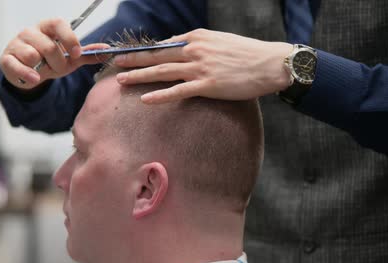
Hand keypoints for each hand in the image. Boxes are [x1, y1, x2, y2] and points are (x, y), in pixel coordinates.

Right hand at [0, 18, 109, 89]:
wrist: (28, 75)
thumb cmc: (49, 62)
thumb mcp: (69, 59)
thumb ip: (86, 54)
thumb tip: (108, 50)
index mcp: (47, 27)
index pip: (58, 23)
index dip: (69, 38)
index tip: (77, 54)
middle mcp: (30, 32)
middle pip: (48, 46)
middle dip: (58, 62)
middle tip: (59, 68)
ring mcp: (17, 44)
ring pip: (32, 55)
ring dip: (43, 68)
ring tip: (43, 71)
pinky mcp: (7, 59)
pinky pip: (17, 65)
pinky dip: (28, 74)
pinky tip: (35, 78)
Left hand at [113, 29, 292, 103]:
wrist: (271, 63)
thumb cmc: (247, 54)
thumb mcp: (219, 42)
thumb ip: (198, 45)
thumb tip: (180, 50)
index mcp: (197, 37)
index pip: (165, 44)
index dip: (145, 50)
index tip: (130, 54)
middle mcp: (195, 50)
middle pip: (158, 55)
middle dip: (134, 59)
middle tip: (116, 63)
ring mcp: (200, 67)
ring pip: (163, 71)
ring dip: (140, 76)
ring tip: (122, 80)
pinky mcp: (207, 84)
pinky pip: (179, 91)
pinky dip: (160, 95)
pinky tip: (146, 99)